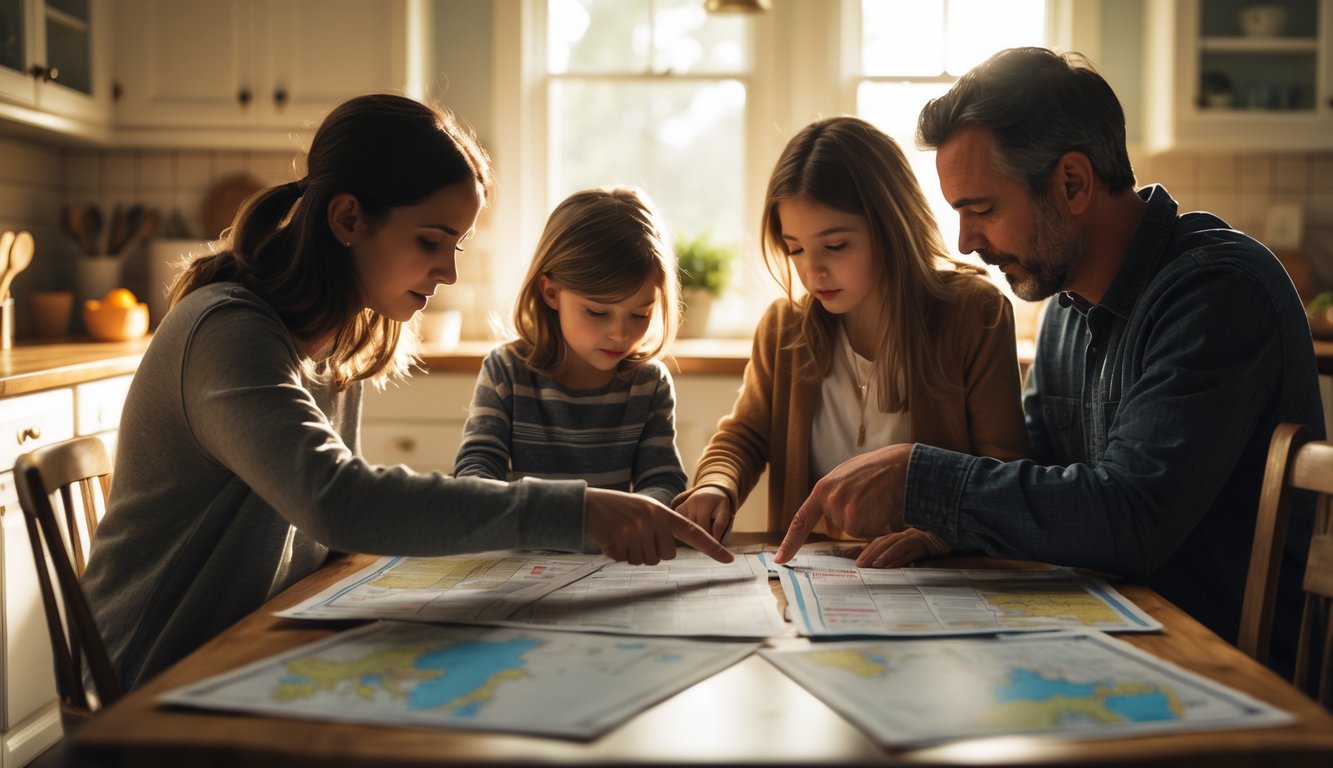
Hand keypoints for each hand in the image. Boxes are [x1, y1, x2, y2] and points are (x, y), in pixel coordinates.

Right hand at [584, 487, 733, 565]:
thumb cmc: (619, 508)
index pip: (693, 532)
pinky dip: (619, 555)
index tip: (729, 560)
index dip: (711, 547)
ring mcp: (636, 532)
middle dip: (652, 551)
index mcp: (662, 512)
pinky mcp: (620, 542)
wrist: (588, 504)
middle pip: (666, 555)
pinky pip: (628, 561)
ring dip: (634, 554)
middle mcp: (652, 521)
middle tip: (636, 536)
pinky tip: (612, 540)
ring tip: (622, 535)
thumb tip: (670, 552)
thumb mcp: (645, 509)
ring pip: (647, 561)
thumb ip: (661, 525)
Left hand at [774, 443, 912, 562]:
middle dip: (855, 515)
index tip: (780, 559)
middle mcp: (827, 502)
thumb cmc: (876, 469)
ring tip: (875, 498)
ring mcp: (840, 513)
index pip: (801, 520)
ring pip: (854, 530)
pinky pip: (865, 533)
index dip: (790, 542)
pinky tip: (881, 506)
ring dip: (867, 520)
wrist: (898, 466)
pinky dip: (875, 524)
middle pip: (839, 524)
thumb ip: (833, 493)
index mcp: (822, 489)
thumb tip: (830, 509)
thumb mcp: (845, 475)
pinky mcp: (855, 522)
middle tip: (868, 496)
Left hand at [842, 528, 951, 567]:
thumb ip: (878, 553)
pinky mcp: (920, 545)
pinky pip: (908, 552)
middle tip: (859, 565)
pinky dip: (899, 558)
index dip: (860, 548)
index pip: (874, 542)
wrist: (936, 540)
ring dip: (883, 555)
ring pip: (894, 546)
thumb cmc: (912, 548)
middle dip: (869, 553)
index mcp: (891, 538)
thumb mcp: (895, 551)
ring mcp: (910, 539)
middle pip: (882, 543)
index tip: (846, 556)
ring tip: (873, 565)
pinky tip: (891, 565)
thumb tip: (853, 555)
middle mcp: (899, 537)